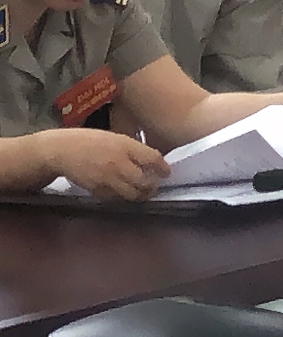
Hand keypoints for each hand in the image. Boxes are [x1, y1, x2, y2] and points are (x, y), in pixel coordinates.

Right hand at [43, 129, 169, 201]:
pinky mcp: (97, 190)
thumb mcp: (115, 137)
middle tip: (154, 185)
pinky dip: (123, 197)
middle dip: (152, 186)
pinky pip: (116, 198)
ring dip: (140, 195)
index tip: (166, 173)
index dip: (163, 168)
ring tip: (143, 192)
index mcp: (125, 146)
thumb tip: (151, 161)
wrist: (62, 150)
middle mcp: (119, 163)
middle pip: (144, 181)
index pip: (152, 159)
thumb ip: (133, 149)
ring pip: (131, 194)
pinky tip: (124, 193)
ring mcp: (107, 179)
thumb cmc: (90, 140)